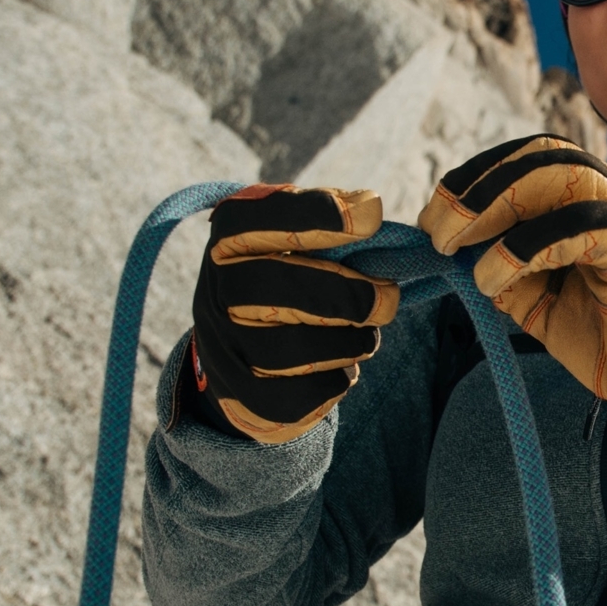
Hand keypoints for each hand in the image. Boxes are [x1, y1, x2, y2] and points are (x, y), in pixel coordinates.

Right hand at [189, 184, 398, 443]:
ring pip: (302, 349)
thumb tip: (369, 208)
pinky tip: (338, 365)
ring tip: (364, 335)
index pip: (267, 216)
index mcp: (231, 237)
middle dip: (352, 295)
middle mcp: (218, 288)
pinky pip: (308, 393)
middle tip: (388, 298)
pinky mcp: (244, 396)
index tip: (372, 216)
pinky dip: (338, 379)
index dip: (321, 215)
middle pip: (285, 288)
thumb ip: (328, 219)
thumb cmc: (285, 277)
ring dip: (352, 342)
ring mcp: (225, 346)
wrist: (240, 348)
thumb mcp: (293, 237)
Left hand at [418, 136, 606, 456]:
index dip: (477, 177)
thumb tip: (456, 255)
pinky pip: (587, 224)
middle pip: (544, 156)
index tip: (434, 217)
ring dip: (499, 205)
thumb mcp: (544, 308)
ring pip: (566, 174)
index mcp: (591, 207)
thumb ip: (508, 277)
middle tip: (438, 230)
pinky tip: (496, 275)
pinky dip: (531, 244)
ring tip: (459, 249)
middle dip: (480, 186)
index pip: (532, 161)